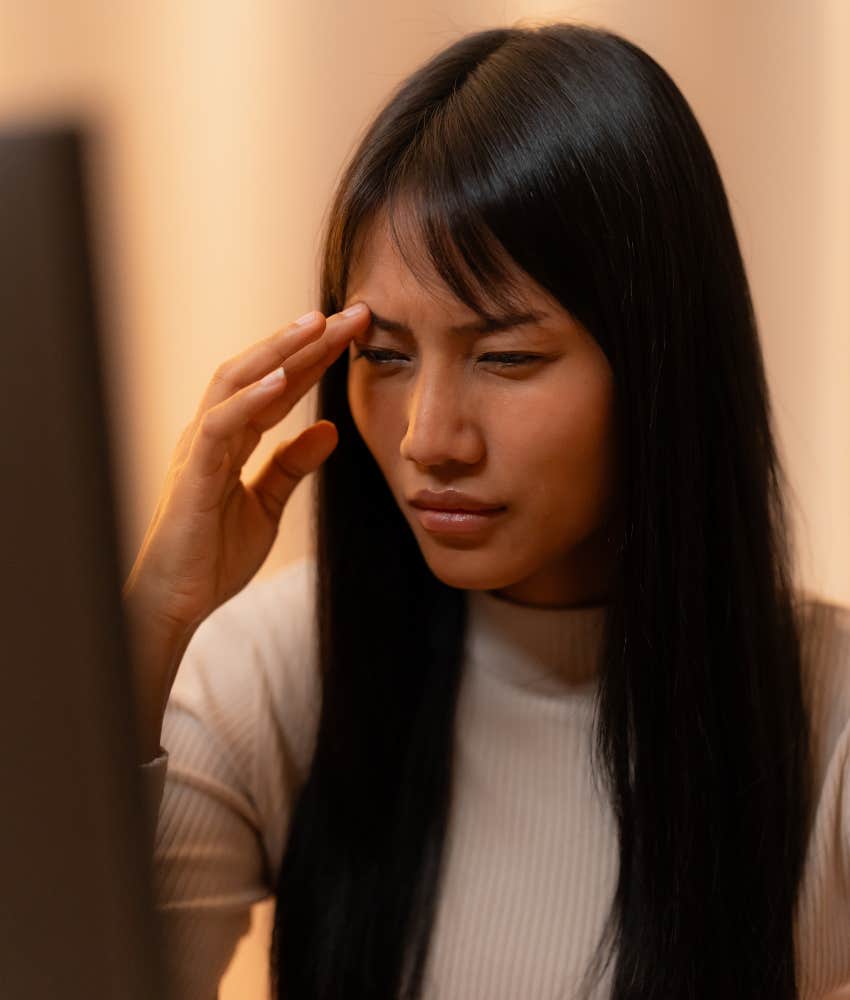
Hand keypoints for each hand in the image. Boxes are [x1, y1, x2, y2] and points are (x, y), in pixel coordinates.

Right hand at [122, 302, 369, 649]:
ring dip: (277, 351)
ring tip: (316, 325)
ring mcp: (198, 449)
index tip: (355, 333)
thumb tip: (329, 428)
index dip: (315, 357)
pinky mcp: (191, 474)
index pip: (278, 386)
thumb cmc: (213, 555)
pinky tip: (282, 378)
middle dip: (304, 340)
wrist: (177, 603)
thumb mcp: (268, 505)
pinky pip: (220, 426)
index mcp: (231, 439)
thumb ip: (292, 465)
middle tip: (350, 313)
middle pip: (259, 371)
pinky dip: (251, 399)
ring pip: (236, 383)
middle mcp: (212, 433)